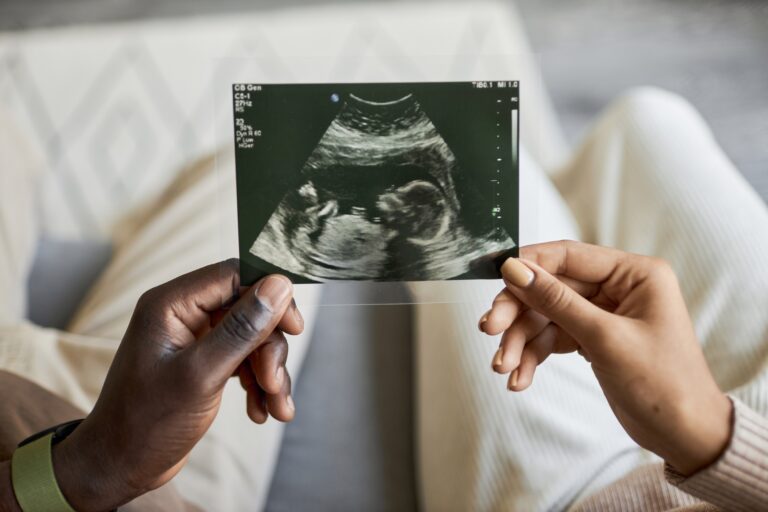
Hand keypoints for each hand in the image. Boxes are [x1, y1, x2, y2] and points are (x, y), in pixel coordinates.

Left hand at [52, 260, 302, 510]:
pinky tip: (262, 410)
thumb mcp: (201, 374)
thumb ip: (242, 329)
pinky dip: (258, 384)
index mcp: (171, 304)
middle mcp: (183, 314)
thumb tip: (279, 285)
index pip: (234, 275)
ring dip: (269, 371)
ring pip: (252, 337)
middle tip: (274, 382)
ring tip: (276, 406)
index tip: (294, 327)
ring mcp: (193, 338)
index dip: (270, 296)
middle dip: (269, 348)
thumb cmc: (147, 423)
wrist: (119, 467)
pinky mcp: (203, 361)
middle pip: (250, 309)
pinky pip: (244, 359)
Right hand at [479, 241, 731, 474]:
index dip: (529, 265)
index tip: (496, 278)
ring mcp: (603, 314)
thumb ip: (557, 301)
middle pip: (551, 287)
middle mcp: (618, 288)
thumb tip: (515, 270)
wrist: (685, 436)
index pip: (569, 256)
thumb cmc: (664, 384)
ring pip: (546, 316)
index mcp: (635, 274)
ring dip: (521, 341)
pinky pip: (552, 338)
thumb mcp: (605, 338)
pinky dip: (533, 356)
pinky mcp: (592, 338)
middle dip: (519, 312)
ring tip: (503, 367)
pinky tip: (519, 378)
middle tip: (490, 329)